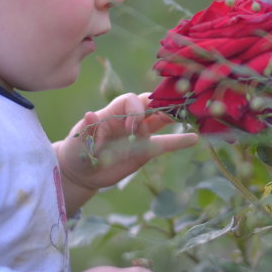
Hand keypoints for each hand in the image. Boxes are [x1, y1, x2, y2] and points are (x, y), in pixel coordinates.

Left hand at [57, 92, 198, 195]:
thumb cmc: (77, 151)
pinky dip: (179, 141)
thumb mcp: (79, 140)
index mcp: (113, 113)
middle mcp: (129, 119)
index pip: (130, 100)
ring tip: (189, 115)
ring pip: (160, 120)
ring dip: (173, 117)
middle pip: (149, 104)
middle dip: (159, 105)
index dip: (135, 110)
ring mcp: (139, 134)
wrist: (81, 171)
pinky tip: (195, 138)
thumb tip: (89, 114)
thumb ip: (87, 128)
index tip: (131, 128)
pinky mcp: (145, 150)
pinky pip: (164, 144)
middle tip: (168, 114)